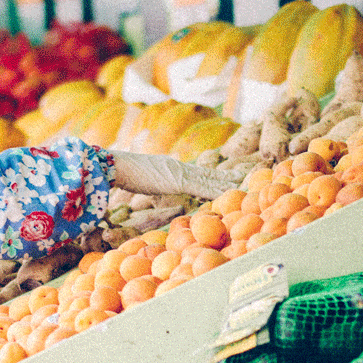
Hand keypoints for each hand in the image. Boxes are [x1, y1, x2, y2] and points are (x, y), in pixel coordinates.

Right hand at [109, 151, 245, 199]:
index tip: (228, 176)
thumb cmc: (123, 174)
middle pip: (210, 172)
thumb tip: (153, 197)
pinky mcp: (178, 181)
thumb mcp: (140, 181)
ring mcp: (180, 173)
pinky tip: (229, 194)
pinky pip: (202, 188)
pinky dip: (217, 191)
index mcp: (171, 167)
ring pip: (211, 179)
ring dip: (228, 183)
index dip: (215, 175)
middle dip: (228, 176)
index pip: (198, 172)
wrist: (116, 165)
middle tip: (247, 177)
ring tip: (246, 184)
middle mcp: (179, 167)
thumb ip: (151, 187)